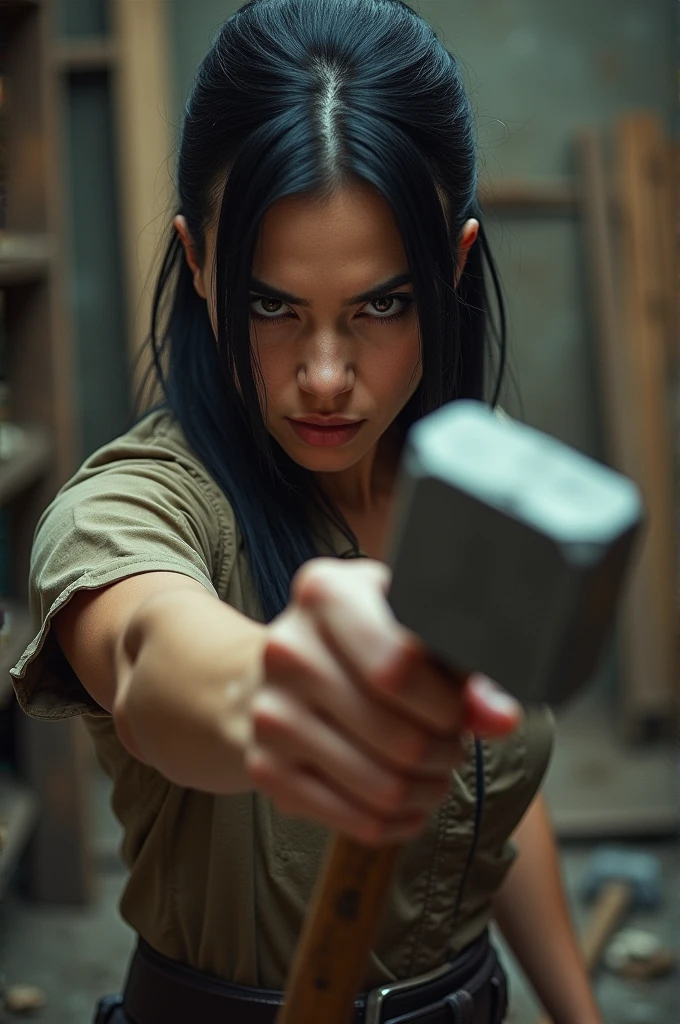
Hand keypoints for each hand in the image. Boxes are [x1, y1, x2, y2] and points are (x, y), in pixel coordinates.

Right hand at [245, 558, 521, 844]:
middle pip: (399, 735)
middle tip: (451, 746)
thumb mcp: (407, 627)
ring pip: (384, 786)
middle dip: (445, 752)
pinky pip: (356, 820)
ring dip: (427, 790)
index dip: (447, 704)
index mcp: (324, 593)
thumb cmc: (358, 644)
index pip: (399, 666)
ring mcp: (270, 712)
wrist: (273, 674)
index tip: (461, 712)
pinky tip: (408, 801)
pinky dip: (399, 820)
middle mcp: (287, 649)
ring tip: (434, 773)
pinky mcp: (265, 768)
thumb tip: (500, 718)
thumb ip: (460, 665)